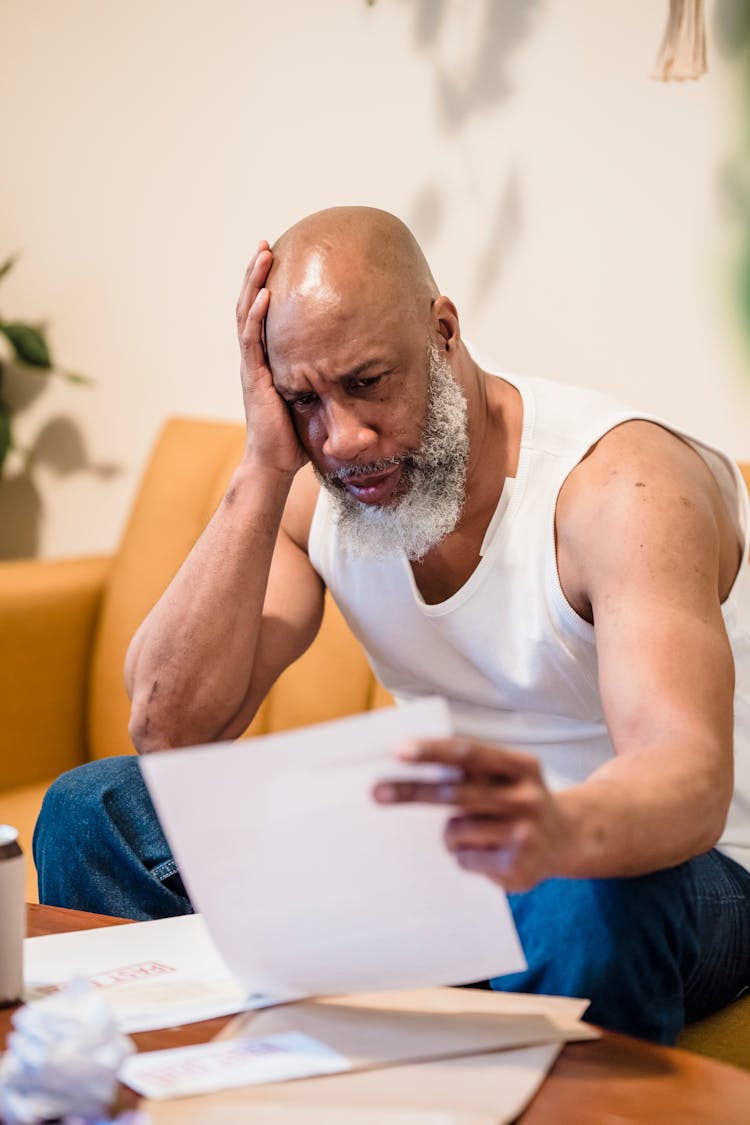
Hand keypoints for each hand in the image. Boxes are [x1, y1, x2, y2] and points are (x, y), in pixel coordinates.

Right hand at [236, 242, 307, 474]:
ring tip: (263, 255)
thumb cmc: (295, 435)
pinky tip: (266, 295)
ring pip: (248, 315)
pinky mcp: (254, 378)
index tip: (279, 259)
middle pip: (251, 306)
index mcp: (268, 359)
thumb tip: (357, 359)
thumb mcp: (313, 395)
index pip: (264, 315)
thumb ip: (324, 375)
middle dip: (258, 274)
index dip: (267, 286)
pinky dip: (257, 315)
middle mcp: (256, 358)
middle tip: (266, 245)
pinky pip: (253, 341)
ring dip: (255, 283)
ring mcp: (252, 366)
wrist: (275, 463)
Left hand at [373, 738, 572, 891]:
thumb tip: (408, 764)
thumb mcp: (506, 774)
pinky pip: (465, 859)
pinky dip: (463, 856)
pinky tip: (485, 854)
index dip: (433, 751)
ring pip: (456, 830)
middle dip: (412, 792)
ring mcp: (524, 834)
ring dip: (449, 834)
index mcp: (521, 766)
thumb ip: (470, 768)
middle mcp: (527, 797)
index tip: (399, 750)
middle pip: (456, 793)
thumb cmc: (517, 800)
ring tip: (466, 834)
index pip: (470, 753)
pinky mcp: (518, 866)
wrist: (569, 839)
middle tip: (376, 792)